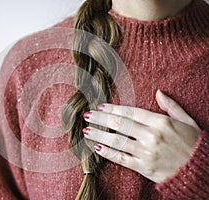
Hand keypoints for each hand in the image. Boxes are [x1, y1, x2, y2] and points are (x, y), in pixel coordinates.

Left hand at [83, 90, 200, 182]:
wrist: (201, 172)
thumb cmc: (194, 144)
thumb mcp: (187, 121)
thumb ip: (171, 106)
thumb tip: (159, 92)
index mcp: (161, 122)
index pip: (130, 112)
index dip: (113, 109)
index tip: (100, 107)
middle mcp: (151, 136)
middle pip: (120, 125)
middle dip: (100, 119)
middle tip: (87, 115)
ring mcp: (146, 152)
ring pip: (117, 141)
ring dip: (99, 134)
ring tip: (86, 130)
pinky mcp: (144, 167)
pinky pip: (122, 158)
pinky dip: (108, 153)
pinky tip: (97, 147)